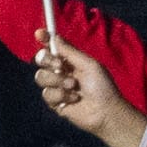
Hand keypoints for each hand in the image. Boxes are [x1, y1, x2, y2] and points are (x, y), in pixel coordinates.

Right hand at [28, 40, 146, 146]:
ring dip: (57, 80)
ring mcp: (57, 86)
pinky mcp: (54, 101)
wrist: (105, 112)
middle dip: (47, 60)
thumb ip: (70, 51)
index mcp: (71, 61)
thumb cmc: (103, 87)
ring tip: (74, 87)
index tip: (40, 33)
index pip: (54, 47)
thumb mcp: (89, 65)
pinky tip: (74, 99)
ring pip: (40, 77)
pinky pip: (47, 93)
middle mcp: (62, 72)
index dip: (45, 39)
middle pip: (41, 59)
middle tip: (59, 65)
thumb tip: (55, 36)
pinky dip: (60, 95)